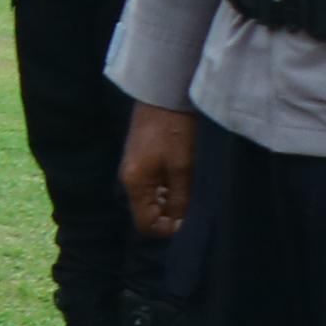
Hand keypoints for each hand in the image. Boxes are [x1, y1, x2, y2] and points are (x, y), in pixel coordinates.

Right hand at [122, 104, 195, 240]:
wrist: (163, 95)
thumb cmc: (174, 132)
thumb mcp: (183, 169)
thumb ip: (180, 200)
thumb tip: (180, 224)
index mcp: (134, 183)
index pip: (145, 224)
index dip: (169, 229)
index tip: (191, 221)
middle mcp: (129, 179)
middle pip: (147, 212)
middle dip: (171, 216)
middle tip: (196, 206)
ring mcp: (134, 168)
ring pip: (152, 199)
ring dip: (172, 202)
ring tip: (193, 191)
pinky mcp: (141, 159)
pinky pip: (153, 186)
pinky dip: (168, 189)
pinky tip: (185, 179)